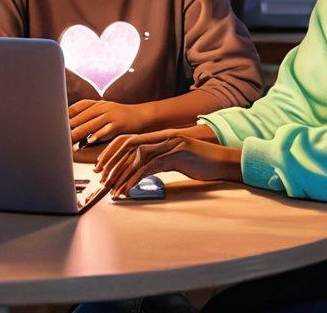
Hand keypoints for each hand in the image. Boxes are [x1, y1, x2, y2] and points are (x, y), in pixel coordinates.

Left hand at [69, 99, 151, 143]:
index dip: (69, 112)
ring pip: (93, 123)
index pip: (80, 106)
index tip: (59, 120)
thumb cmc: (119, 116)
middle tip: (61, 132)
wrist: (141, 115)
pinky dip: (98, 135)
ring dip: (81, 130)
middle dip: (72, 124)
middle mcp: (103, 107)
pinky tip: (90, 140)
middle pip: (84, 115)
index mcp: (98, 104)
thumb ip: (91, 117)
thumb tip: (73, 125)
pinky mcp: (119, 124)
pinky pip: (106, 130)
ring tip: (71, 137)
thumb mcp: (105, 112)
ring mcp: (111, 115)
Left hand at [94, 128, 241, 198]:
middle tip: (103, 180)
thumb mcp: (175, 161)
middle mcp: (162, 137)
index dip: (112, 152)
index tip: (102, 167)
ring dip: (122, 174)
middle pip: (128, 146)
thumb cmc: (201, 163)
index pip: (128, 141)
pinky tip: (128, 188)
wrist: (224, 162)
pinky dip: (136, 178)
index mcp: (159, 137)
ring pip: (137, 157)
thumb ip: (158, 162)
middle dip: (112, 163)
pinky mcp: (177, 154)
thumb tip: (141, 171)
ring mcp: (169, 144)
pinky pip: (150, 166)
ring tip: (113, 189)